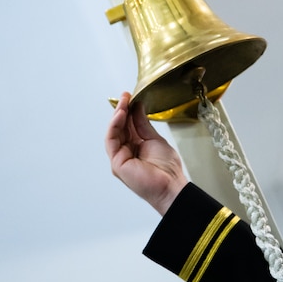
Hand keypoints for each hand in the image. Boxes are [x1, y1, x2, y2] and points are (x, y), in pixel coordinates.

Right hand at [105, 92, 187, 214]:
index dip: (128, 111)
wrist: (171, 185)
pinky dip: (114, 126)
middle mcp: (126, 152)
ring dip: (117, 115)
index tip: (131, 97)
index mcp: (135, 147)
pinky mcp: (117, 163)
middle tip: (126, 96)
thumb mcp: (154, 139)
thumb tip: (137, 107)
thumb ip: (143, 124)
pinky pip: (111, 141)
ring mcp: (120, 158)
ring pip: (113, 132)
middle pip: (119, 128)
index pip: (127, 126)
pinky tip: (121, 114)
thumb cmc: (166, 169)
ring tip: (124, 102)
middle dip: (122, 110)